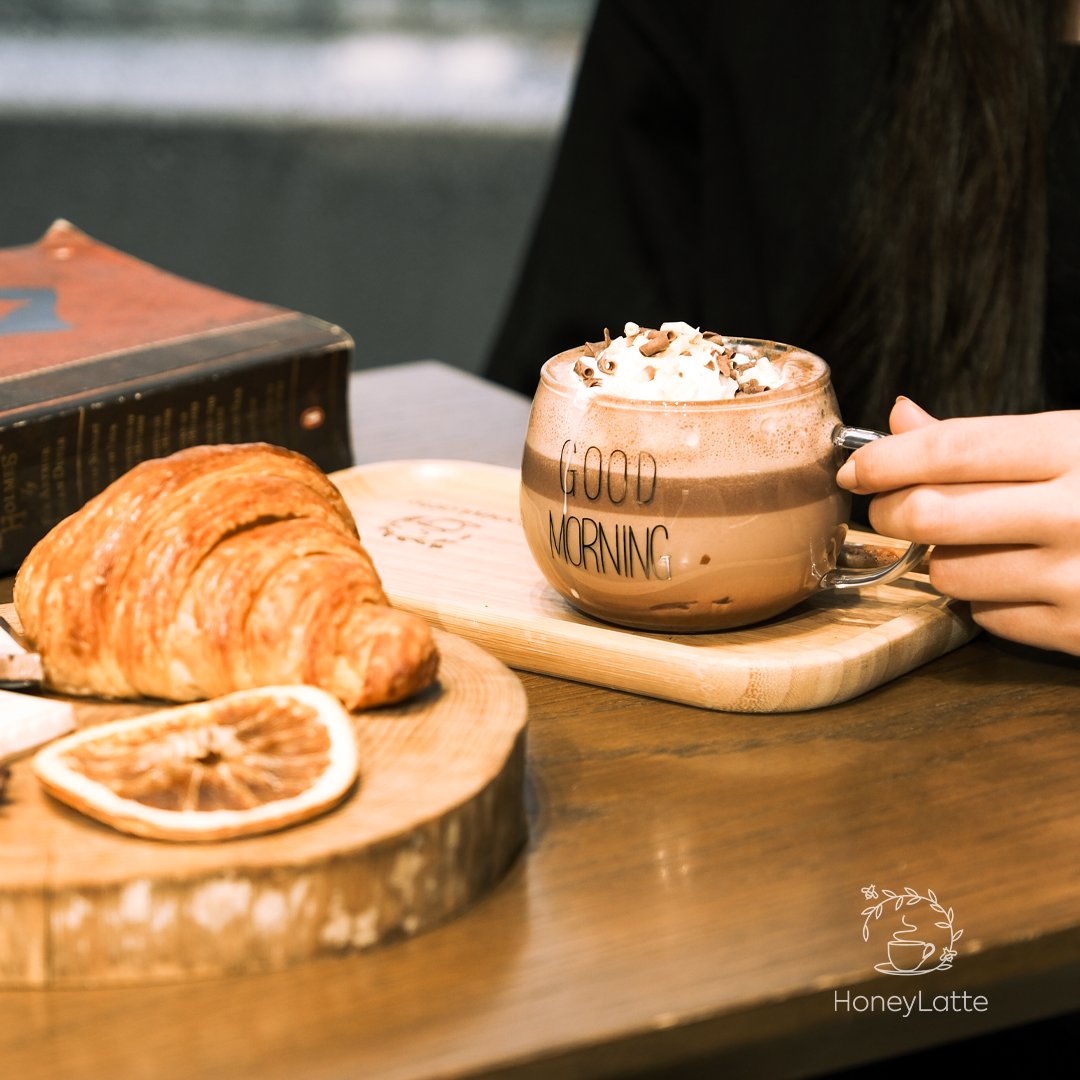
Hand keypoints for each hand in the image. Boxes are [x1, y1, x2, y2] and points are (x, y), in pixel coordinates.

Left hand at [835, 397, 1079, 655]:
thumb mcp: (1073, 442)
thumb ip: (983, 438)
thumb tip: (900, 417)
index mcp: (1076, 446)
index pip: (952, 449)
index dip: (886, 459)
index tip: (854, 468)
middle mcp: (1078, 510)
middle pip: (929, 512)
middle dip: (891, 511)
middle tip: (892, 509)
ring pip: (947, 571)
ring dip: (942, 559)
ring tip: (979, 543)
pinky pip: (986, 617)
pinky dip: (985, 600)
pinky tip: (1019, 579)